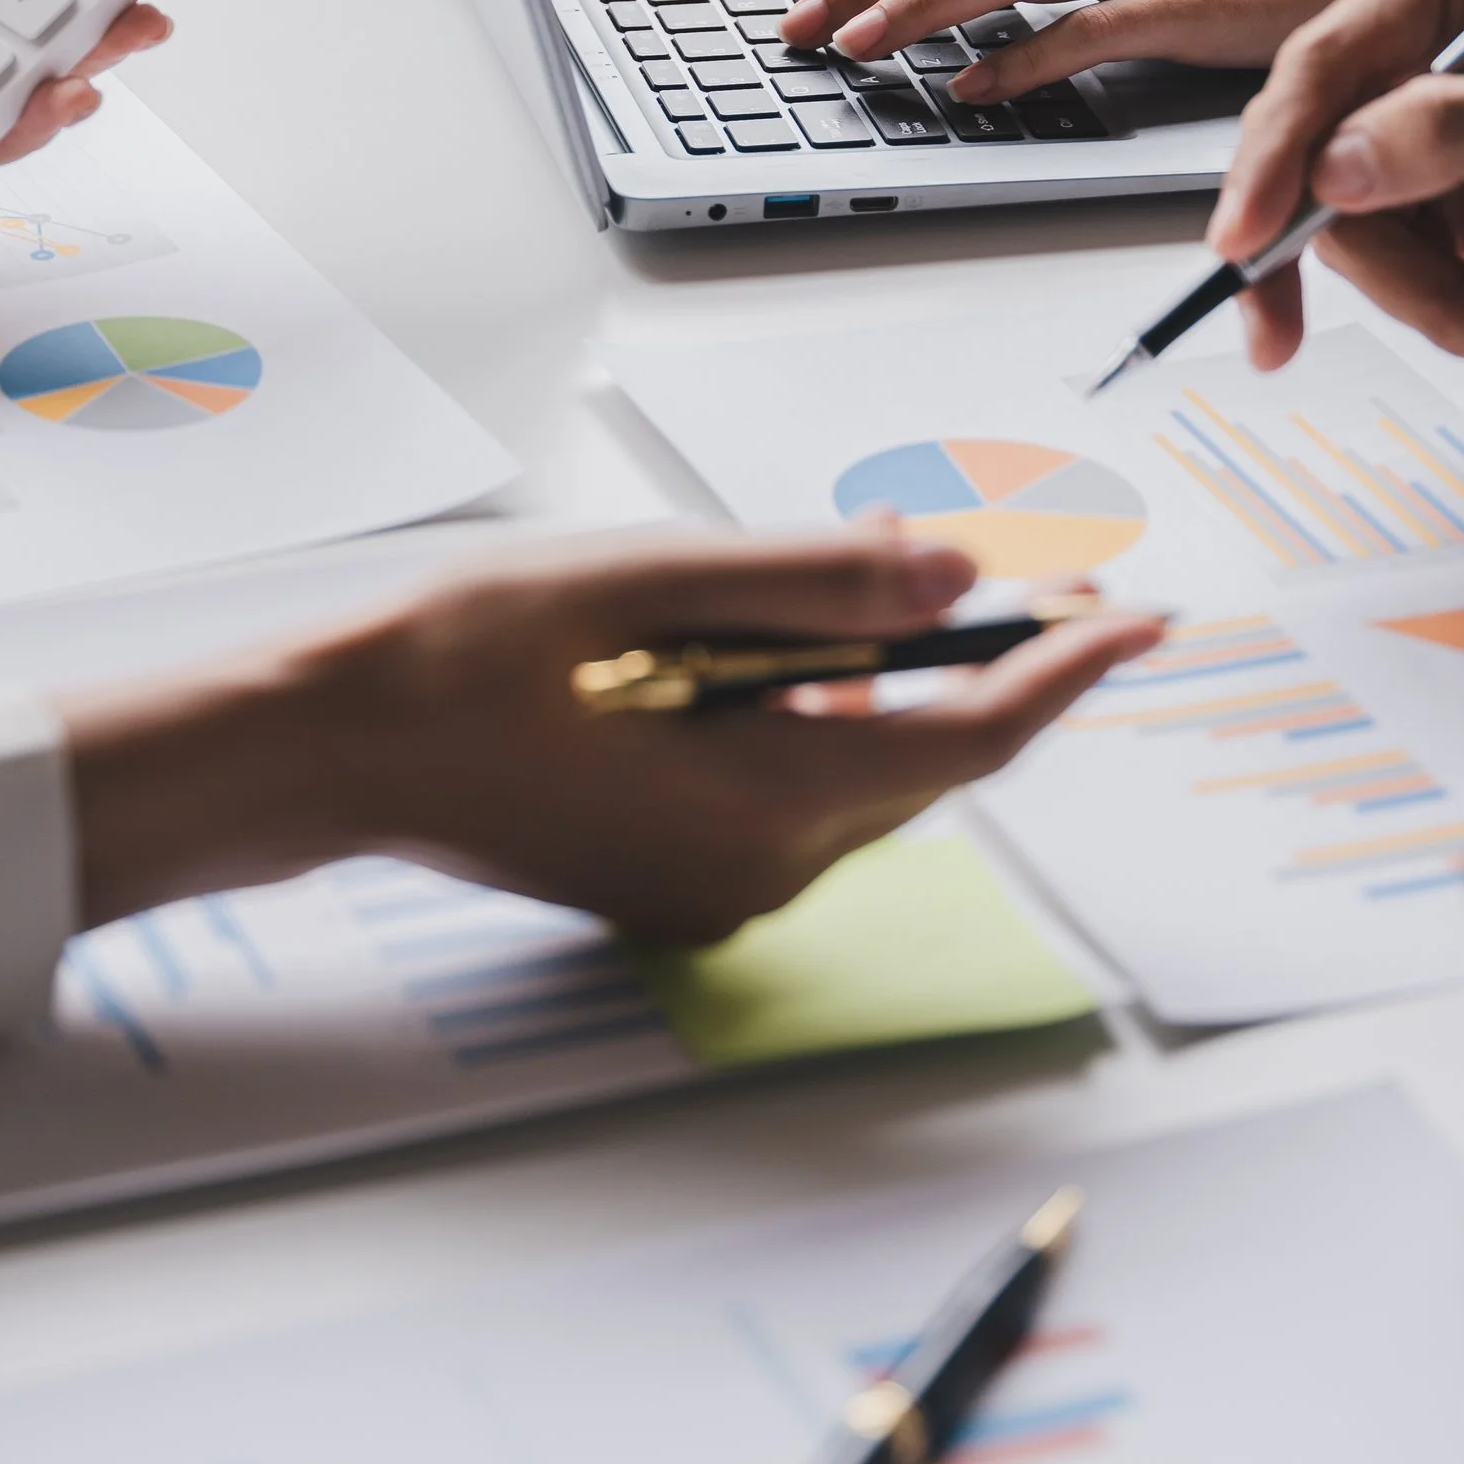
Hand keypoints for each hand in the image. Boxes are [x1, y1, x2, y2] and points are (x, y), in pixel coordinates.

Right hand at [64, 530, 1161, 946]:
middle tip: (1051, 575)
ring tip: (917, 587)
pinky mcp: (671, 874)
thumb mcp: (642, 583)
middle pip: (922, 764)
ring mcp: (709, 888)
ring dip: (895, 687)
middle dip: (991, 667)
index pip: (965, 737)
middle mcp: (751, 872)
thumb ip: (808, 582)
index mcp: (755, 803)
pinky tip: (795, 646)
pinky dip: (820, 716)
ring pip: (858, 777)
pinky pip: (791, 792)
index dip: (1064, 670)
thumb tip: (950, 580)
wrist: (321, 747)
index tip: (1142, 617)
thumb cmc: (449, 663)